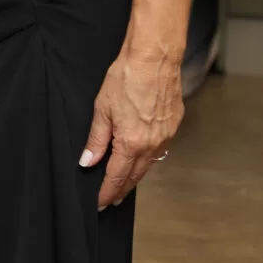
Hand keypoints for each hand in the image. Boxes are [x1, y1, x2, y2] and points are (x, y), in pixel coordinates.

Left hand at [80, 47, 182, 209]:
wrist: (154, 58)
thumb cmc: (126, 77)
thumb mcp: (102, 108)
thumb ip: (96, 138)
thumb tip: (88, 161)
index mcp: (132, 143)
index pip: (117, 177)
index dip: (107, 192)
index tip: (99, 203)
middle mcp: (152, 144)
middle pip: (135, 175)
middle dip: (121, 189)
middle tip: (110, 199)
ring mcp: (166, 136)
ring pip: (149, 164)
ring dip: (135, 175)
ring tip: (123, 183)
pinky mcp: (174, 125)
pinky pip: (159, 149)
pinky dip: (147, 157)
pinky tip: (140, 157)